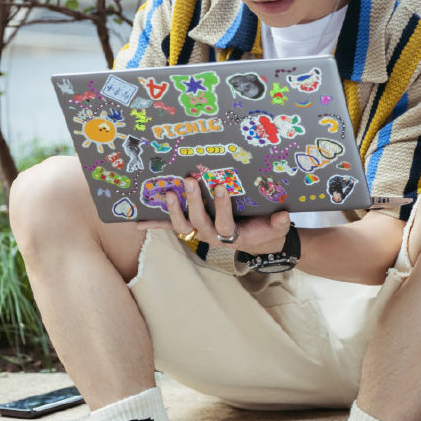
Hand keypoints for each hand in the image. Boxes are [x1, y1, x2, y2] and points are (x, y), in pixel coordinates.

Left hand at [139, 175, 290, 254]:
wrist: (256, 241)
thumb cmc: (265, 231)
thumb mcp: (276, 229)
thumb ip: (279, 223)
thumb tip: (283, 216)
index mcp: (232, 235)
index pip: (225, 223)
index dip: (221, 207)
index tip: (220, 187)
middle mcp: (212, 236)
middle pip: (199, 222)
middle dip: (193, 202)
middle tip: (190, 179)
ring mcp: (199, 232)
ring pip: (182, 226)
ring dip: (173, 210)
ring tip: (168, 192)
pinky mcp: (192, 229)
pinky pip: (170, 227)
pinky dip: (155, 224)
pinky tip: (137, 221)